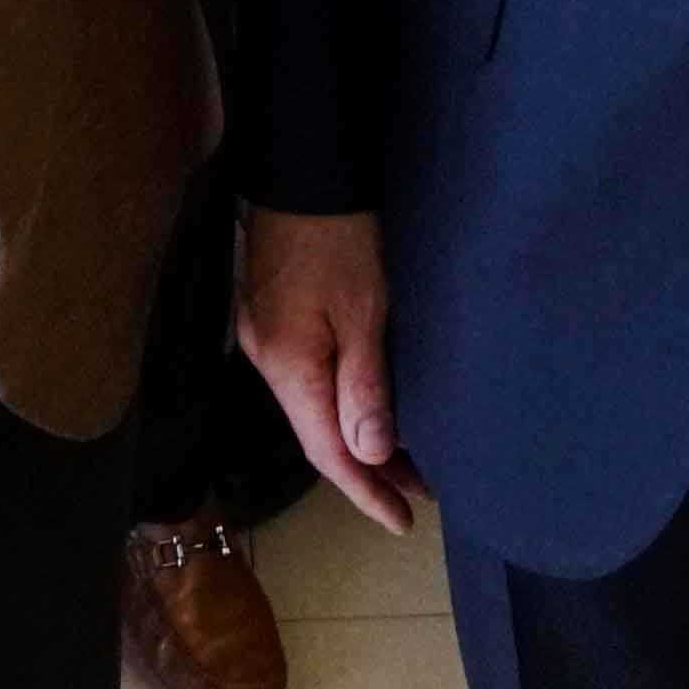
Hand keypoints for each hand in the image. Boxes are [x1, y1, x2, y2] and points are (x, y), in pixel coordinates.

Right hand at [234, 208, 416, 532]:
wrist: (304, 168)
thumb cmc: (340, 235)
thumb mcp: (363, 310)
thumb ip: (364, 386)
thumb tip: (369, 456)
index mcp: (289, 365)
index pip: (328, 451)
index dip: (366, 491)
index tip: (403, 520)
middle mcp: (269, 359)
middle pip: (318, 434)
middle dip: (368, 469)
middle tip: (420, 492)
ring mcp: (268, 337)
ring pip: (315, 408)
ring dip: (358, 438)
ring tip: (406, 461)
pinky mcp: (275, 316)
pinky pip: (311, 381)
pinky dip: (343, 404)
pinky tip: (371, 409)